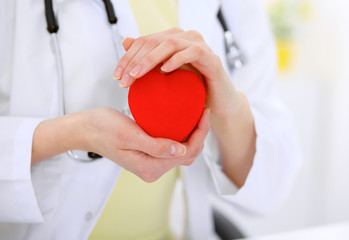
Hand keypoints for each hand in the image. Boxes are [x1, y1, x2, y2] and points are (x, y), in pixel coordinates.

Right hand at [86, 108, 209, 181]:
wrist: (87, 130)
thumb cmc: (103, 129)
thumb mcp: (129, 134)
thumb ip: (155, 146)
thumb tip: (180, 150)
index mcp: (150, 167)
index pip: (186, 153)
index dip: (200, 133)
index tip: (203, 112)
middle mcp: (153, 169)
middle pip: (187, 154)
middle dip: (199, 134)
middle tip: (202, 111)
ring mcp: (151, 164)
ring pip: (182, 152)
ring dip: (192, 135)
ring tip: (196, 115)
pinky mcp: (149, 156)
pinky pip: (172, 148)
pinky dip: (181, 136)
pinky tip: (183, 121)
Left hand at [113, 28, 242, 118]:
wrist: (217, 102)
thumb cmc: (192, 88)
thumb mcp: (166, 75)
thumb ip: (148, 59)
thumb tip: (126, 42)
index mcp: (174, 39)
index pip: (145, 41)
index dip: (128, 57)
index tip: (116, 76)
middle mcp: (187, 37)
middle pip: (154, 41)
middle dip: (135, 60)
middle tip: (123, 80)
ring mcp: (200, 45)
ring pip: (170, 44)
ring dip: (150, 60)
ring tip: (137, 76)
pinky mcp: (212, 58)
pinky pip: (193, 53)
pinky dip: (177, 60)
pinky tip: (164, 71)